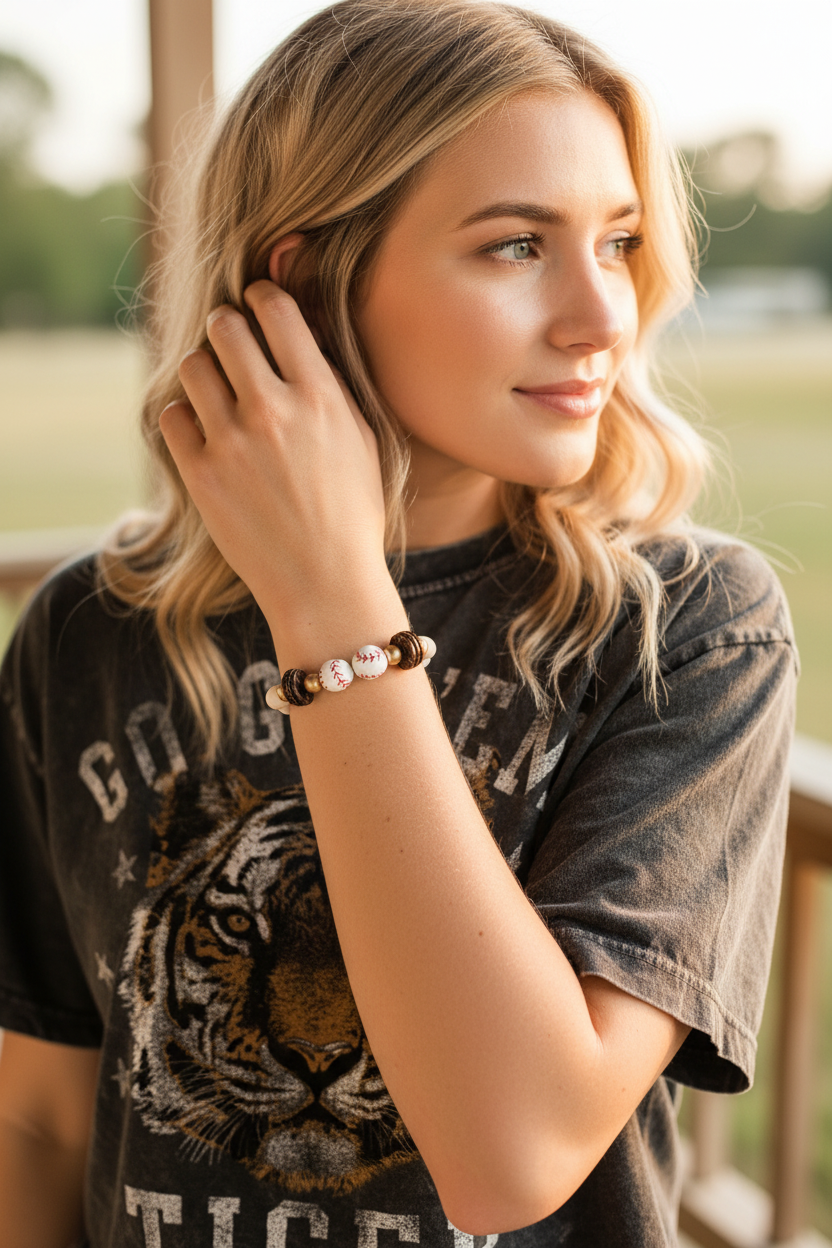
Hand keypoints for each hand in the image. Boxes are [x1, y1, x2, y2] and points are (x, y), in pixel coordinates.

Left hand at [159, 281, 389, 629]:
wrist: (326, 585)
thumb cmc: (353, 514)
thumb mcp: (363, 439)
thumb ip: (333, 382)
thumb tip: (304, 331)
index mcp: (320, 397)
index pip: (275, 310)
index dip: (262, 300)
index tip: (260, 310)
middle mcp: (273, 411)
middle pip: (225, 327)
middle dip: (228, 330)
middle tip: (234, 350)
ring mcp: (232, 443)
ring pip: (193, 366)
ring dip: (205, 372)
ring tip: (220, 395)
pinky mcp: (200, 476)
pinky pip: (172, 416)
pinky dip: (186, 419)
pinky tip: (207, 435)